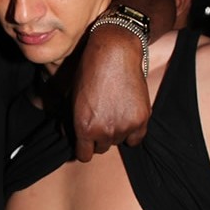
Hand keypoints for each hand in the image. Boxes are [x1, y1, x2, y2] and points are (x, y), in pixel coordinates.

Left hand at [72, 26, 150, 161]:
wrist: (114, 54)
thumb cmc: (88, 73)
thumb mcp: (71, 98)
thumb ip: (69, 121)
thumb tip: (67, 134)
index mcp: (84, 128)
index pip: (83, 156)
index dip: (83, 147)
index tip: (85, 140)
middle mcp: (104, 131)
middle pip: (101, 149)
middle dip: (98, 138)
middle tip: (100, 120)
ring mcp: (125, 126)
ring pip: (118, 142)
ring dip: (115, 133)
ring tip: (113, 112)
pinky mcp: (142, 119)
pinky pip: (136, 139)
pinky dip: (131, 132)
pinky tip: (126, 117)